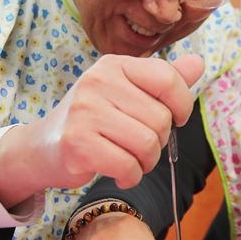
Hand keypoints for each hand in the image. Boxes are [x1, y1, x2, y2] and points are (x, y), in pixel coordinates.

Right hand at [0, 54, 203, 207]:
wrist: (41, 148)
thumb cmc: (92, 120)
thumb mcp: (126, 93)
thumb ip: (163, 81)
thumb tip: (199, 63)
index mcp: (114, 65)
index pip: (168, 79)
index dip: (182, 105)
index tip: (175, 119)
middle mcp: (98, 82)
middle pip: (161, 119)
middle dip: (159, 142)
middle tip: (140, 147)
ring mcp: (85, 112)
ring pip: (148, 144)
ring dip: (146, 162)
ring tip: (131, 160)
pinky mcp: (77, 143)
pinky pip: (128, 166)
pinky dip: (130, 176)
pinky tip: (120, 173)